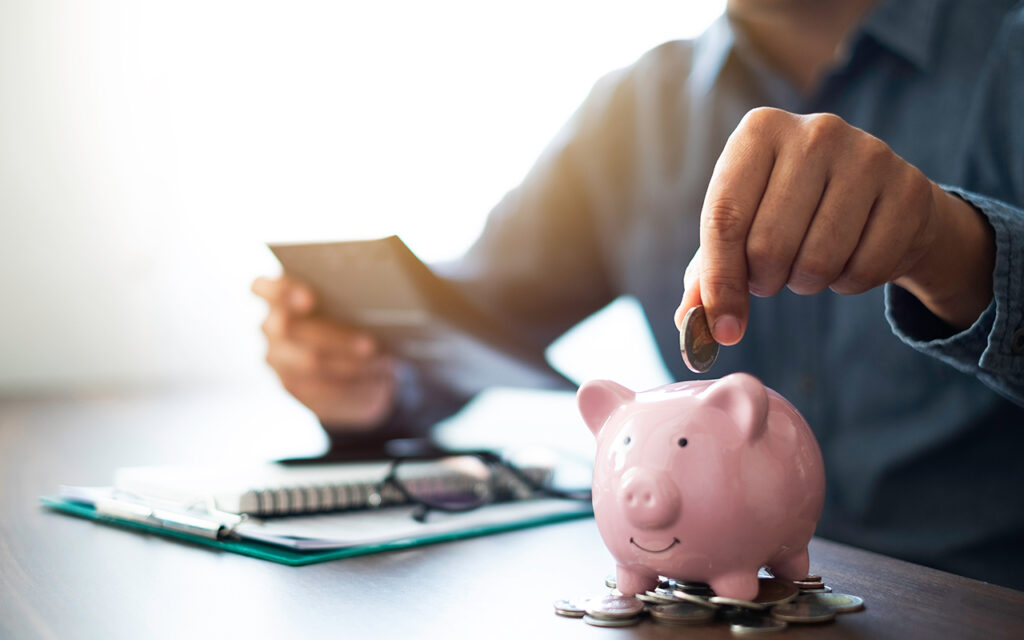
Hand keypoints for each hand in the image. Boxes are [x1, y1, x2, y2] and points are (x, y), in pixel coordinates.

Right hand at [252, 275, 396, 430]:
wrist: (343, 360)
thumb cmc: (347, 317)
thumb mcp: (346, 304)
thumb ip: (345, 300)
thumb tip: (377, 303)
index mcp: (277, 296)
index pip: (263, 288)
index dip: (282, 292)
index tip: (309, 300)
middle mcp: (270, 326)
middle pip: (292, 330)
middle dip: (334, 338)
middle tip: (371, 344)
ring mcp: (277, 358)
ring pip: (309, 362)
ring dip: (350, 364)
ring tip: (383, 363)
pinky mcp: (292, 385)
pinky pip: (320, 389)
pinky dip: (352, 385)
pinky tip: (378, 382)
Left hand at [675, 107, 994, 342]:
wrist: (882, 199)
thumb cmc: (793, 212)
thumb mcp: (743, 227)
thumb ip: (708, 272)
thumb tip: (689, 321)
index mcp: (759, 131)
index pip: (725, 218)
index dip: (720, 281)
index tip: (723, 328)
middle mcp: (814, 131)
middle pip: (768, 245)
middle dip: (765, 281)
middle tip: (772, 275)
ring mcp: (867, 155)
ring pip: (818, 261)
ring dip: (807, 282)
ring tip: (809, 261)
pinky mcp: (909, 189)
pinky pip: (865, 269)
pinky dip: (850, 282)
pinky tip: (851, 256)